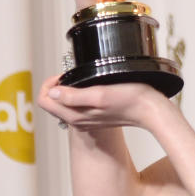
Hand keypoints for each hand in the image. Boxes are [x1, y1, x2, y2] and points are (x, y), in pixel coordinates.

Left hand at [38, 75, 172, 130]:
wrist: (149, 110)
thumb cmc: (130, 100)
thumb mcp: (99, 94)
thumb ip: (73, 96)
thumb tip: (51, 93)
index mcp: (75, 116)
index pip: (45, 101)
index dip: (48, 83)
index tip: (62, 74)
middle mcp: (78, 121)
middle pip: (51, 103)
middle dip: (55, 86)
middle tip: (70, 74)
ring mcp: (86, 120)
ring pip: (63, 105)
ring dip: (66, 90)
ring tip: (81, 78)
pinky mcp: (94, 117)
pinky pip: (75, 106)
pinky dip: (76, 94)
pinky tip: (90, 86)